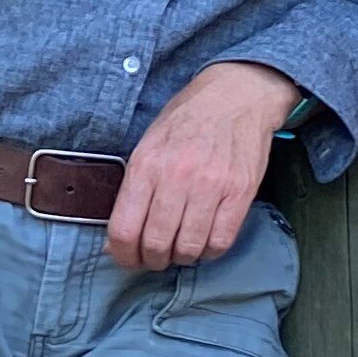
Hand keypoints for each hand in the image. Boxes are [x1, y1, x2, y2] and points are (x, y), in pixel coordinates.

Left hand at [109, 61, 297, 270]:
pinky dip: (209, 251)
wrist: (235, 96)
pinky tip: (204, 240)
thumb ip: (132, 191)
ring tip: (180, 247)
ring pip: (188, 249)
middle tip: (155, 257)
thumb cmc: (187, 121)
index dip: (122, 255)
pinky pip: (220, 242)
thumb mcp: (147, 145)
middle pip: (155, 244)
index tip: (127, 259)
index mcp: (146, 165)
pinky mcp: (240, 193)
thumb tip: (117, 241)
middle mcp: (176, 177)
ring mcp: (211, 186)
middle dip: (151, 260)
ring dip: (181, 257)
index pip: (124, 229)